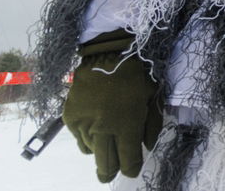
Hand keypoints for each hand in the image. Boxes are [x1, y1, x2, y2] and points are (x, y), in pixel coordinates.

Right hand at [62, 30, 161, 182]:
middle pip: (106, 165)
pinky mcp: (70, 118)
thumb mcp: (154, 97)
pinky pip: (79, 139)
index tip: (133, 167)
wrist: (107, 53)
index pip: (128, 161)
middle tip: (113, 171)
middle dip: (111, 170)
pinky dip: (88, 138)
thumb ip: (152, 126)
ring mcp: (84, 125)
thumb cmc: (137, 73)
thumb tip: (146, 147)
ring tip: (107, 139)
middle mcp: (103, 130)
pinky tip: (96, 127)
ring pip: (92, 152)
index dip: (132, 168)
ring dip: (101, 150)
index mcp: (127, 126)